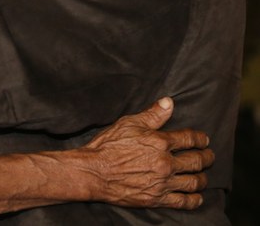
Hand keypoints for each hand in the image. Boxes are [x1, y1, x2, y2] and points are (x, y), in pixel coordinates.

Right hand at [82, 97, 212, 208]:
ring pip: (193, 182)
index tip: (204, 140)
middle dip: (206, 157)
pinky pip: (183, 201)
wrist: (94, 172)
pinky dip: (194, 199)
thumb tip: (169, 102)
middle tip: (209, 156)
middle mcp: (165, 162)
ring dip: (202, 178)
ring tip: (203, 176)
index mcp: (160, 142)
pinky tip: (197, 197)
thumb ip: (152, 114)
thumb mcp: (128, 123)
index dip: (200, 138)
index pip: (189, 139)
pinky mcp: (157, 199)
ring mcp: (163, 183)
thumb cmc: (108, 145)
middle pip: (196, 161)